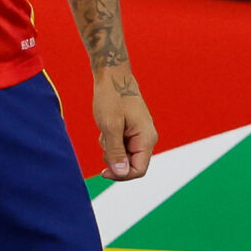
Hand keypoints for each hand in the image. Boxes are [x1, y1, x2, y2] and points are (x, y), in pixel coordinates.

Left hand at [93, 66, 155, 180]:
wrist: (112, 75)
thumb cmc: (112, 97)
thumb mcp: (110, 126)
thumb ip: (116, 151)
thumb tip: (121, 173)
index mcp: (146, 138)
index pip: (138, 170)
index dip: (121, 175)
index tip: (103, 171)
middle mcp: (146, 138)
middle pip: (131, 164)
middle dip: (114, 159)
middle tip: (104, 142)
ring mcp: (140, 134)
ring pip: (124, 156)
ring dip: (111, 150)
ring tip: (105, 131)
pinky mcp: (132, 130)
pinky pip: (121, 146)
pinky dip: (111, 142)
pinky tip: (106, 128)